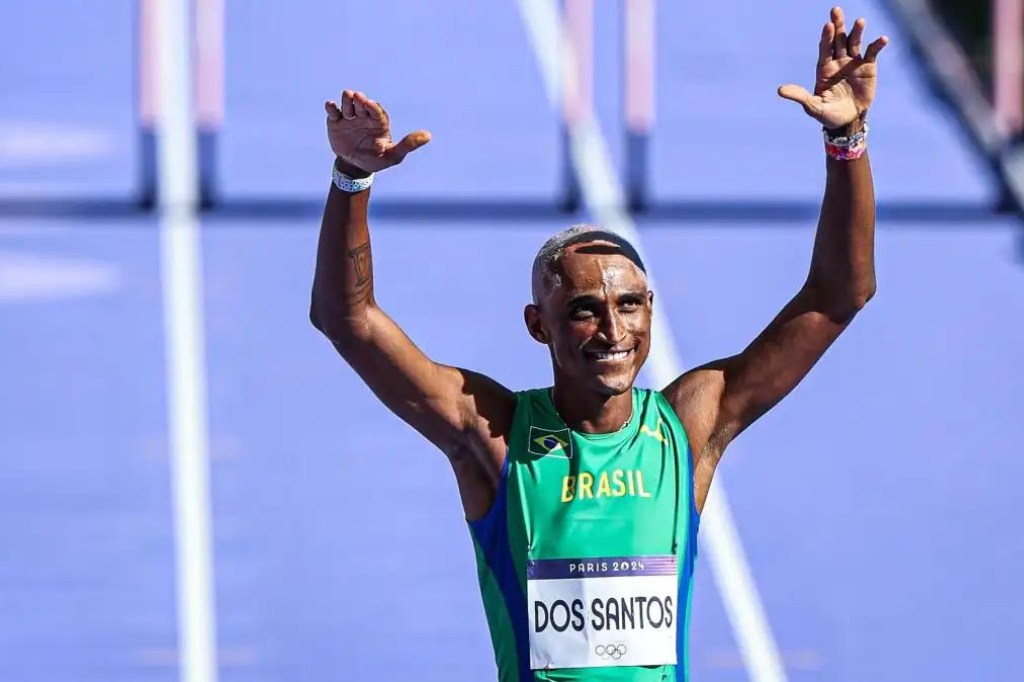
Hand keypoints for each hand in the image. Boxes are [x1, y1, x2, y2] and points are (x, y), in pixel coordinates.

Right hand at [325, 90, 431, 173]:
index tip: (369, 103)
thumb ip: (408, 145)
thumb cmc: (377, 160)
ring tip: (347, 95)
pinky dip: (331, 108)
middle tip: (357, 96)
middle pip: (362, 105)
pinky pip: (333, 113)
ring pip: (348, 105)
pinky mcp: (336, 122)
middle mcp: (364, 116)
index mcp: (378, 122)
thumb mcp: (393, 155)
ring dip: (347, 100)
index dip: (373, 106)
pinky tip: (330, 106)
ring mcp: (349, 118)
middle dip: (359, 100)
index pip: (376, 111)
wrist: (355, 167)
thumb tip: (428, 136)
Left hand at [778, 7, 888, 129]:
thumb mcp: (813, 106)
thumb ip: (800, 96)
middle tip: (835, 11)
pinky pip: (872, 52)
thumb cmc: (828, 115)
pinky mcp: (867, 66)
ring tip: (860, 21)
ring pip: (854, 42)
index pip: (824, 49)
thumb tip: (780, 90)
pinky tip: (883, 39)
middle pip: (837, 40)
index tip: (827, 26)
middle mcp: (838, 61)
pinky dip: (877, 45)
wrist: (848, 121)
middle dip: (837, 26)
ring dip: (857, 31)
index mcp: (824, 68)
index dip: (826, 38)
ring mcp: (853, 62)